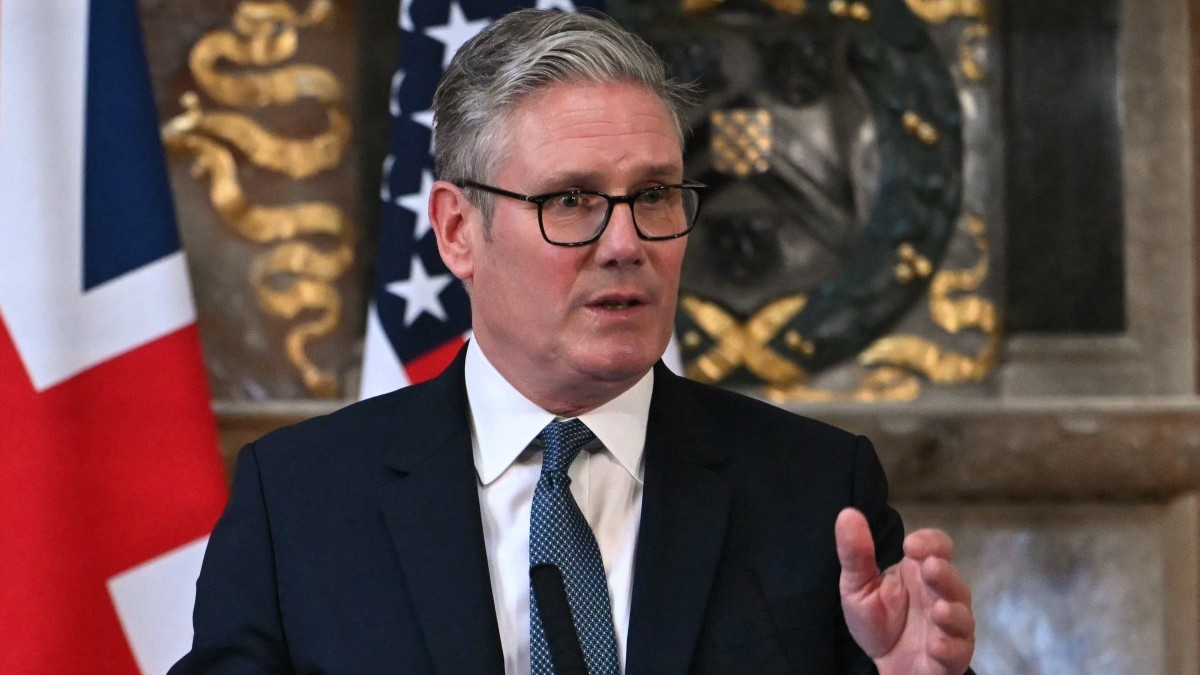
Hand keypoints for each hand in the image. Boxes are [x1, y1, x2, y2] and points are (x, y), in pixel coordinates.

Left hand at [835, 508, 974, 674]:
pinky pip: (957, 653)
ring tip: (939, 611)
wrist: (883, 663)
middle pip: (952, 579)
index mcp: (920, 571)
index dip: (930, 542)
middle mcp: (942, 595)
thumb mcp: (857, 585)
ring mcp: (950, 627)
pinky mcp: (950, 657)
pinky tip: (935, 646)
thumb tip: (847, 514)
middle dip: (943, 574)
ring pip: (961, 617)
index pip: (938, 547)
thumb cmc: (877, 619)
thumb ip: (856, 553)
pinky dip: (949, 649)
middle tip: (929, 568)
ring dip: (952, 613)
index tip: (910, 545)